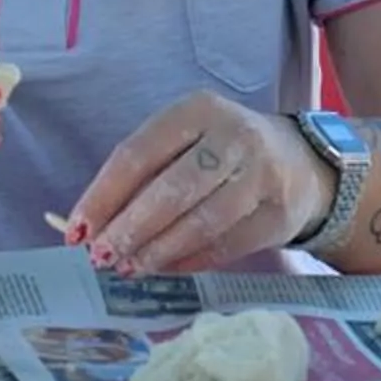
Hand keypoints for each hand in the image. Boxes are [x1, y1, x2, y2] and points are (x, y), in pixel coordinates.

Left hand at [70, 93, 333, 276]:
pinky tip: (165, 270)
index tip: (77, 230)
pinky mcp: (278, 214)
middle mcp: (233, 137)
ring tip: (128, 268)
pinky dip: (189, 261)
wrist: (303, 164)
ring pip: (200, 221)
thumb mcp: (187, 141)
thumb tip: (94, 226)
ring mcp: (261, 175)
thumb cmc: (223, 152)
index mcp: (197, 110)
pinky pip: (226, 244)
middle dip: (129, 228)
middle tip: (101, 257)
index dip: (104, 196)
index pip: (138, 153)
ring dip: (157, 251)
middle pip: (171, 189)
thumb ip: (145, 174)